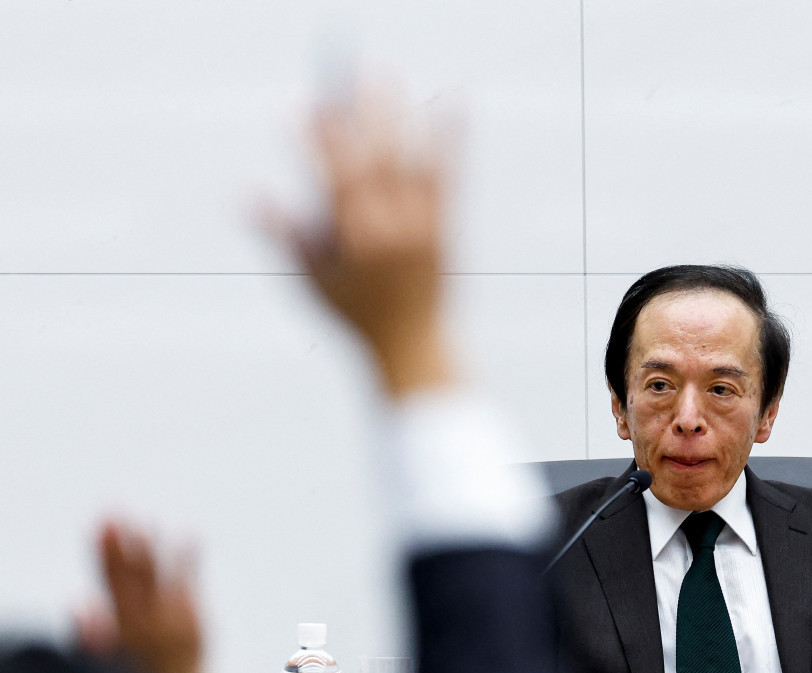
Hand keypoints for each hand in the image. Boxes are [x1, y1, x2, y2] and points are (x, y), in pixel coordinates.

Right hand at [79, 521, 212, 672]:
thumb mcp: (105, 668)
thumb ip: (90, 638)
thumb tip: (78, 604)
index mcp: (124, 630)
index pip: (112, 582)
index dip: (106, 552)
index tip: (102, 525)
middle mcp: (151, 621)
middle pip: (135, 575)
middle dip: (124, 544)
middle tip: (116, 514)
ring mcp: (176, 618)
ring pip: (161, 575)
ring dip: (153, 545)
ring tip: (146, 520)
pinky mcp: (196, 617)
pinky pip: (192, 583)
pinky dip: (190, 559)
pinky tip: (191, 534)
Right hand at [265, 91, 454, 396]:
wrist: (413, 346)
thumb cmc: (354, 315)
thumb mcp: (311, 279)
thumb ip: (283, 234)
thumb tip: (246, 194)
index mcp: (353, 243)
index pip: (332, 181)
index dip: (315, 144)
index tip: (300, 110)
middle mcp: (391, 232)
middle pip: (373, 163)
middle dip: (357, 118)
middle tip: (346, 78)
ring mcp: (423, 228)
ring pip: (410, 162)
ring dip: (397, 115)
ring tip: (386, 75)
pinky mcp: (447, 227)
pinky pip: (448, 175)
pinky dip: (449, 138)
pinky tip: (452, 102)